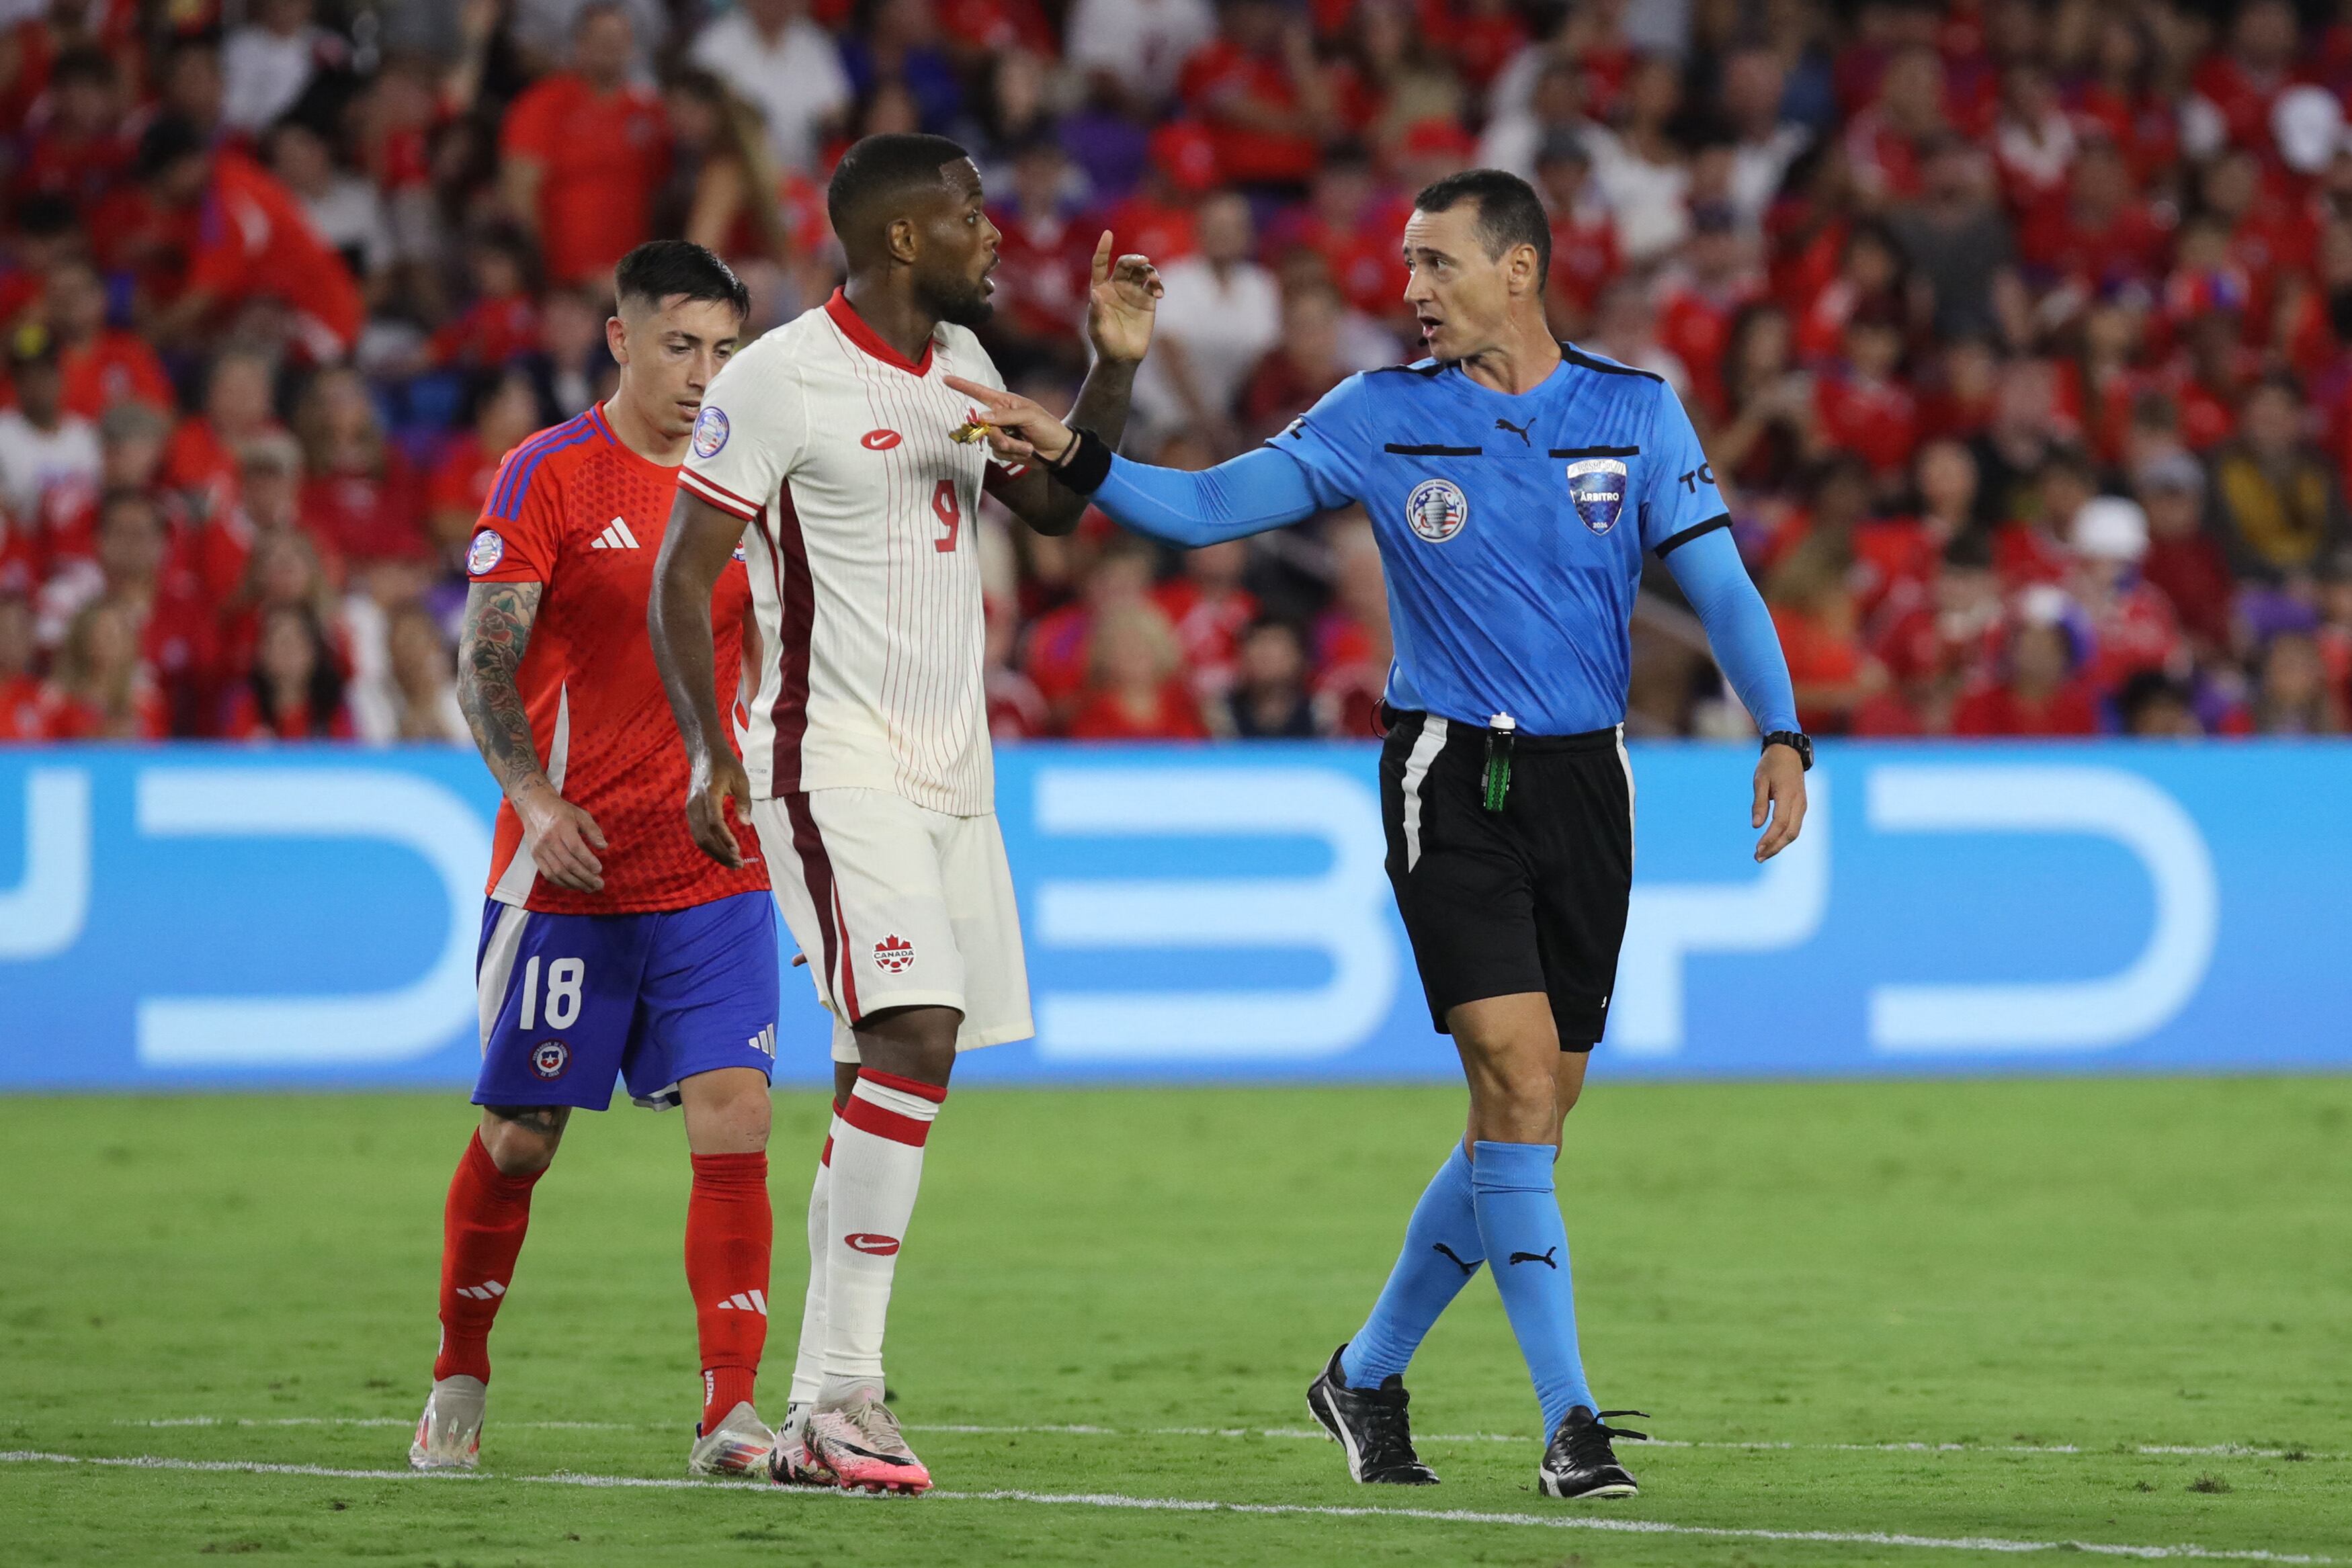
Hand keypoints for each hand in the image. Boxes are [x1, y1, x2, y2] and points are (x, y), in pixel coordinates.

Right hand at [515, 777, 606, 890]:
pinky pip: (549, 874)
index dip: (587, 860)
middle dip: (585, 877)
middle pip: (567, 863)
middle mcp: (549, 839)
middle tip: (599, 884)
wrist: (535, 808)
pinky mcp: (535, 856)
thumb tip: (603, 846)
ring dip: (575, 883)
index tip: (599, 869)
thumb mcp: (580, 815)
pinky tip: (575, 885)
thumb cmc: (562, 812)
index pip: (575, 847)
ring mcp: (540, 849)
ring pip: (558, 872)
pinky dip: (563, 883)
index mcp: (561, 826)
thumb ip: (593, 830)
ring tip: (590, 888)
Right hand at [685, 748, 754, 868]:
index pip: (715, 822)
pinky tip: (722, 852)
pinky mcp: (690, 811)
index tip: (737, 851)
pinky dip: (709, 845)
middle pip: (704, 835)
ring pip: (699, 838)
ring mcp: (690, 808)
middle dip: (721, 853)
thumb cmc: (726, 764)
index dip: (725, 839)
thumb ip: (744, 802)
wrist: (703, 753)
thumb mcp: (741, 779)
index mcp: (709, 793)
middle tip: (739, 864)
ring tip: (732, 862)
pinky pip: (697, 833)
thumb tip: (746, 824)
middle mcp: (695, 803)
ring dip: (715, 853)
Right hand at [943, 375, 1074, 465]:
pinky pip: (998, 453)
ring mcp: (1000, 433)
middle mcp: (999, 417)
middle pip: (983, 426)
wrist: (1058, 451)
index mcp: (1005, 403)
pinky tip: (1026, 451)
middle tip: (1017, 437)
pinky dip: (1013, 455)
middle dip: (1000, 435)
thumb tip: (981, 417)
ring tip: (1028, 445)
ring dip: (1011, 447)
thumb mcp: (1029, 416)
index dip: (963, 386)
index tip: (946, 380)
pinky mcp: (1003, 449)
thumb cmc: (1047, 426)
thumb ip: (1005, 416)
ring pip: (991, 442)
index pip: (979, 393)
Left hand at [1083, 230, 1161, 364]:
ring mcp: (1133, 292)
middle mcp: (1117, 286)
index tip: (1108, 234)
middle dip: (1134, 259)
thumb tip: (1096, 293)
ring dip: (1149, 270)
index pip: (1100, 264)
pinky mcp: (1148, 300)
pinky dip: (1158, 284)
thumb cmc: (1105, 343)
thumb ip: (1096, 312)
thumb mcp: (1097, 329)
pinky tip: (1159, 292)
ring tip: (1154, 281)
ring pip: (1142, 271)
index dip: (1103, 249)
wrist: (1123, 357)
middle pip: (1125, 264)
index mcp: (1101, 289)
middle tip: (1144, 262)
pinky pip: (1154, 285)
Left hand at [1751, 744, 1807, 862]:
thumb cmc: (1771, 765)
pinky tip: (1772, 843)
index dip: (1769, 838)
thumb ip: (1759, 803)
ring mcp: (1802, 805)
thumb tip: (1756, 826)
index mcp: (1787, 795)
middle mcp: (1799, 803)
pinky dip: (1783, 837)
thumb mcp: (1760, 780)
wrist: (1788, 752)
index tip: (1756, 849)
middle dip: (1774, 847)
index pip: (1780, 823)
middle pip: (1790, 833)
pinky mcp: (1801, 806)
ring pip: (1794, 832)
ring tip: (1762, 854)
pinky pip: (1794, 826)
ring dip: (1779, 845)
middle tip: (1757, 857)